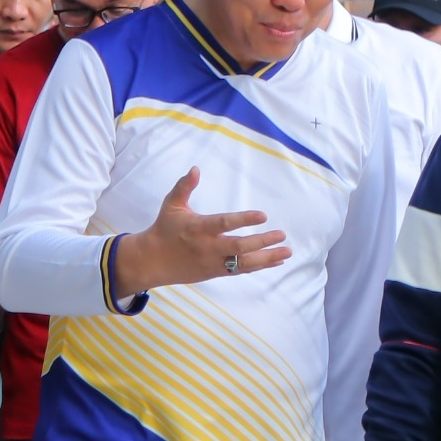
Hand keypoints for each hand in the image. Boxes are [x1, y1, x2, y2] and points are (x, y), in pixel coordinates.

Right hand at [112, 168, 289, 298]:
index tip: (263, 216)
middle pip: (239, 247)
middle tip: (282, 235)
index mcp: (198, 228)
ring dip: (267, 257)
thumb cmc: (164, 229)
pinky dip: (260, 266)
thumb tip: (195, 168)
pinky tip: (277, 261)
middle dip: (263, 241)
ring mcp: (213, 262)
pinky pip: (241, 270)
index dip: (244, 220)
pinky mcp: (216, 272)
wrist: (152, 262)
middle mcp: (208, 247)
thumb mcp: (172, 205)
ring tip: (287, 251)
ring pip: (244, 263)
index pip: (225, 223)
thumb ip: (184, 186)